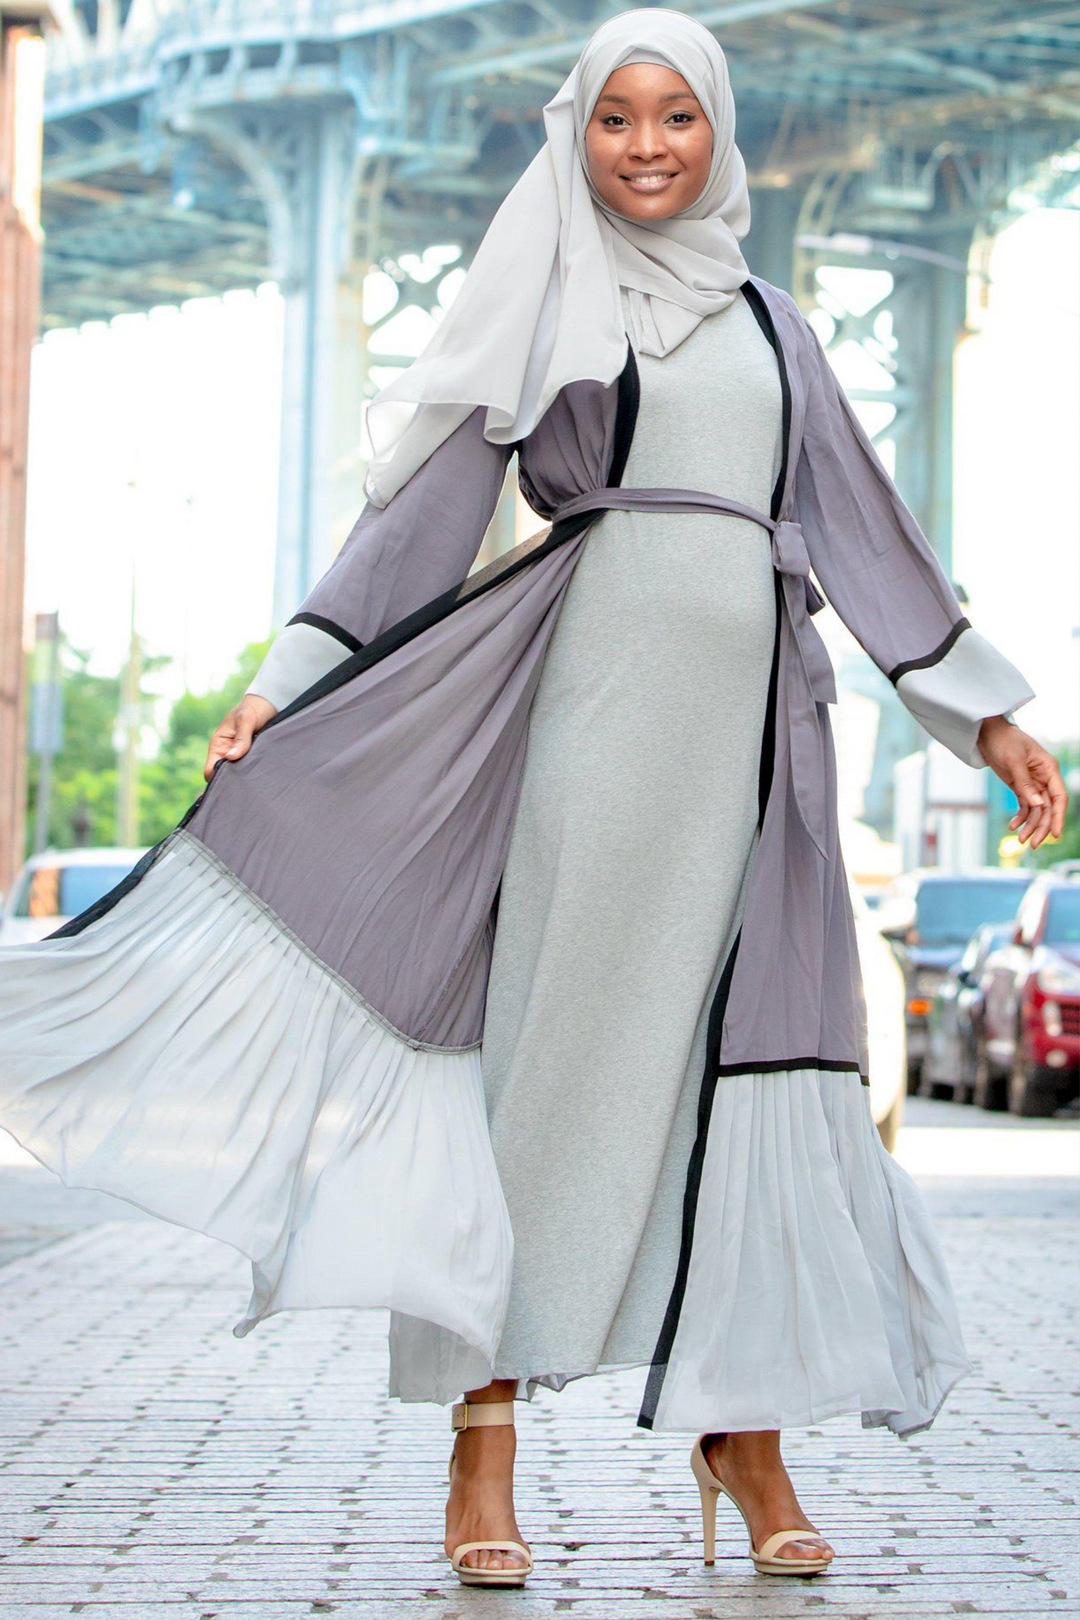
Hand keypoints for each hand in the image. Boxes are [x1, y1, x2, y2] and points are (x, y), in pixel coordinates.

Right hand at [204, 694, 277, 782]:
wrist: (269, 703)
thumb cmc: (253, 708)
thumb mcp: (246, 720)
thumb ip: (240, 739)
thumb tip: (231, 758)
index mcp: (218, 745)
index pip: (210, 770)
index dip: (217, 779)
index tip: (230, 783)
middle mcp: (226, 753)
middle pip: (223, 776)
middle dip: (232, 782)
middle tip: (245, 787)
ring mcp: (239, 756)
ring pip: (237, 775)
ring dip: (244, 778)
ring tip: (254, 783)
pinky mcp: (251, 757)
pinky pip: (249, 770)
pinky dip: (252, 774)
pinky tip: (260, 778)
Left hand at [977, 715, 1066, 849]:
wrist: (989, 734)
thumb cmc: (1005, 741)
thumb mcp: (1014, 760)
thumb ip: (1025, 783)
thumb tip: (1038, 805)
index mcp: (1049, 769)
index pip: (1059, 797)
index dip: (1059, 816)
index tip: (1056, 834)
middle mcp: (1044, 778)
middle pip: (1048, 808)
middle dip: (1042, 827)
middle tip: (1033, 845)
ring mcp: (1032, 784)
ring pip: (1036, 810)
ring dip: (1030, 825)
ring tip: (1020, 840)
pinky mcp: (1020, 787)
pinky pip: (1024, 806)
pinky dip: (1020, 817)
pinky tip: (1012, 826)